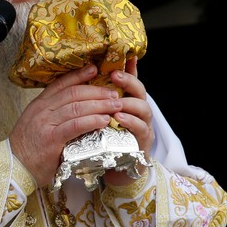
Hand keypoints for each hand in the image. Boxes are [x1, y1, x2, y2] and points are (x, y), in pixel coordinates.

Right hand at [9, 64, 126, 187]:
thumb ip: (53, 115)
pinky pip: (75, 125)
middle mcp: (42, 110)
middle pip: (73, 93)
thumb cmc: (27, 150)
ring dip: (100, 105)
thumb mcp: (36, 125)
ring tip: (115, 106)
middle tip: (113, 93)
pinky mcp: (52, 139)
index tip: (95, 70)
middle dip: (96, 91)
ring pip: (77, 107)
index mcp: (38, 105)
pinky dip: (92, 120)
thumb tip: (78, 110)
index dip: (79, 75)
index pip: (61, 84)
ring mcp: (46, 124)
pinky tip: (104, 120)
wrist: (13, 168)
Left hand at [102, 56, 155, 185]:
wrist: (113, 170)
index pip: (131, 80)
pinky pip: (140, 129)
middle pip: (139, 91)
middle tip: (114, 75)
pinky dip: (130, 122)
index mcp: (127, 102)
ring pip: (143, 108)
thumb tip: (83, 80)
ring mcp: (143, 127)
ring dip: (129, 103)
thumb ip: (95, 101)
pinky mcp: (142, 143)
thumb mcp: (98, 117)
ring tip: (115, 101)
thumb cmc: (105, 141)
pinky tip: (119, 119)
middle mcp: (138, 111)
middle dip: (128, 81)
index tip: (124, 56)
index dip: (129, 68)